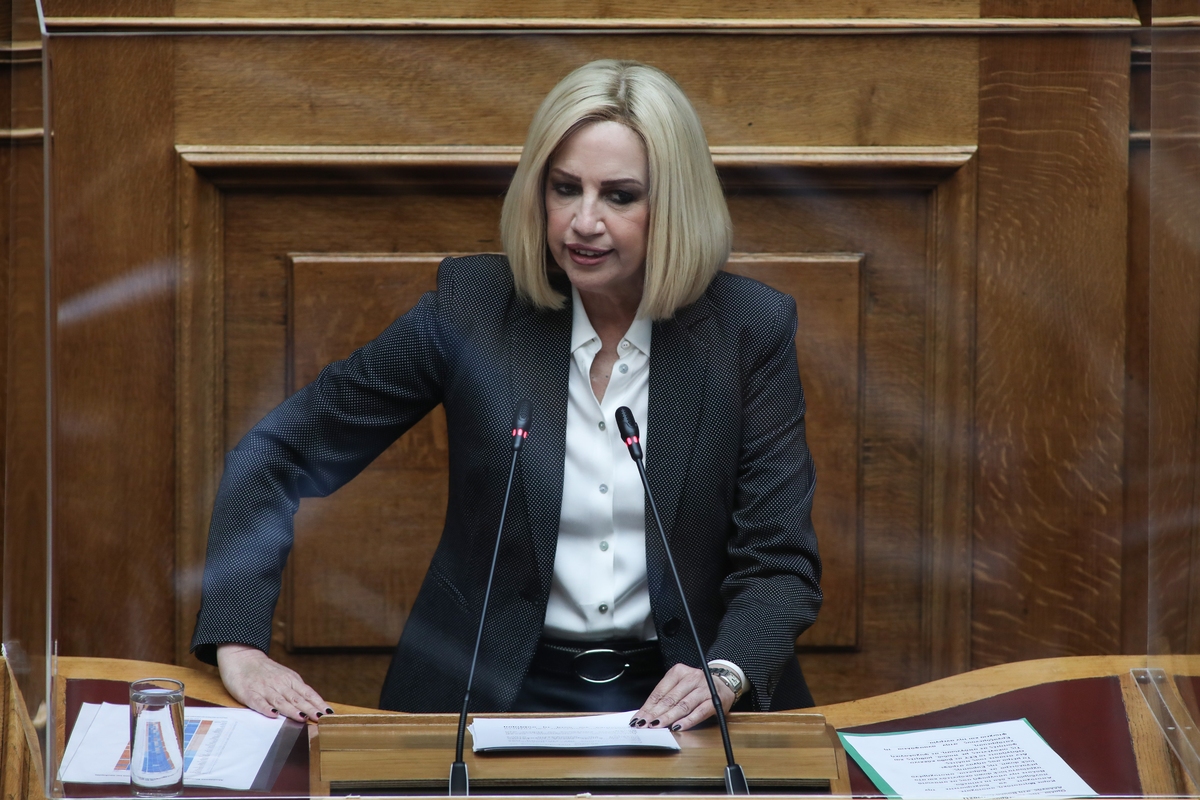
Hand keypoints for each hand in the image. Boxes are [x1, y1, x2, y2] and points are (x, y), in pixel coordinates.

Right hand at [216, 643, 330, 722]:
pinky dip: (266, 708)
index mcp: (291, 680)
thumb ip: (297, 691)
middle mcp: (280, 684)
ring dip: (292, 710)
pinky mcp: (250, 694)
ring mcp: (265, 689)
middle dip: (309, 709)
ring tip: (302, 718)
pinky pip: (259, 702)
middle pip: (297, 698)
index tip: (328, 713)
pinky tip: (273, 714)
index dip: (318, 703)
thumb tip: (315, 706)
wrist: (242, 658)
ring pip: (280, 701)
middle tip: (320, 718)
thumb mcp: (285, 677)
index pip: (307, 693)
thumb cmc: (266, 671)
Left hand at [630, 663, 734, 731]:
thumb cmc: (697, 686)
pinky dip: (688, 721)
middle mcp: (692, 678)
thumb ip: (665, 697)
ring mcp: (704, 689)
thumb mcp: (680, 685)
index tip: (639, 718)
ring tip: (658, 726)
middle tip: (645, 724)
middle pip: (670, 699)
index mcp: (679, 672)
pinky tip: (678, 727)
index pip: (660, 691)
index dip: (648, 706)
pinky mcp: (714, 701)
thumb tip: (647, 713)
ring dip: (669, 717)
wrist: (723, 683)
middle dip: (655, 713)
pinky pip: (699, 712)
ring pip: (683, 705)